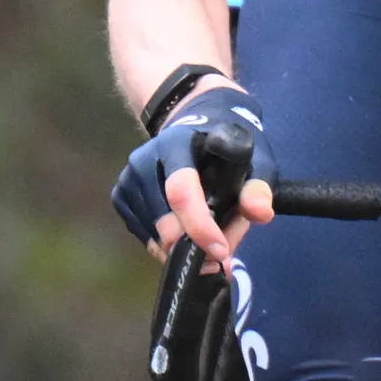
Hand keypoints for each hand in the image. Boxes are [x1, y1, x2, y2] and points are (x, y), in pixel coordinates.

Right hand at [113, 80, 277, 264]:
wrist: (192, 128)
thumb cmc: (226, 149)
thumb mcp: (253, 160)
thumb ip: (258, 187)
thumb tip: (260, 213)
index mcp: (175, 144)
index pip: (181, 190)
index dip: (199, 225)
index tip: (221, 251)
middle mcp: (144, 160)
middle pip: (164, 222)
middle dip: (195, 246)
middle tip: (223, 253)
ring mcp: (128, 179)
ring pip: (154, 236)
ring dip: (184, 249)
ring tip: (210, 240)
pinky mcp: (121, 197)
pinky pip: (145, 237)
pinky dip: (167, 247)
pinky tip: (188, 236)